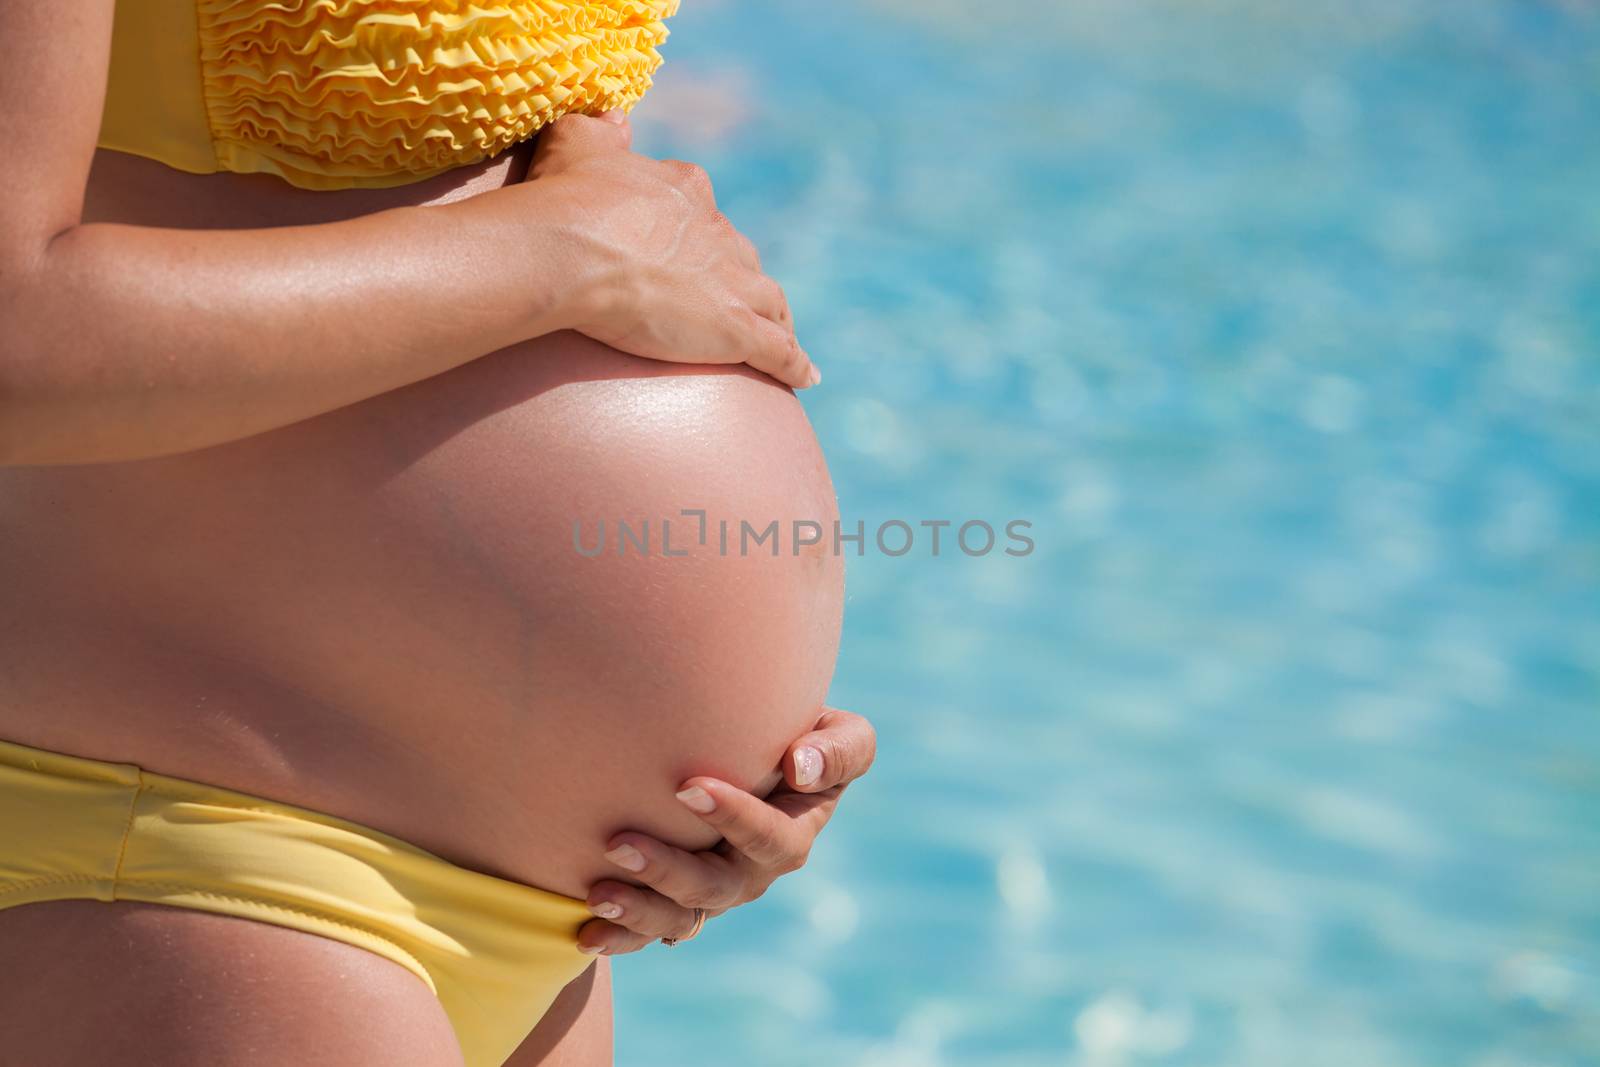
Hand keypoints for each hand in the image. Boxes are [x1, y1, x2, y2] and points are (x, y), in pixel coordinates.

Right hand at [526, 111, 819, 388]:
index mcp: (686, 191)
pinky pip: (779, 350)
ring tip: (784, 337)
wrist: (574, 250)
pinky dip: (795, 363)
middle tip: (742, 298)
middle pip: (744, 259)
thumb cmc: (568, 199)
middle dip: (746, 277)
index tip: (699, 246)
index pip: (705, 211)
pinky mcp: (736, 329)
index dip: (703, 233)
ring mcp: (732, 284)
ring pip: (771, 303)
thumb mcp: (576, 145)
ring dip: (780, 320)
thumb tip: (615, 118)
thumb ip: (598, 131)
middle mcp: (718, 234)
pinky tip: (807, 377)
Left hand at [577, 706, 875, 954]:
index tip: (687, 787)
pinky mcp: (681, 900)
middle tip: (617, 845)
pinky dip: (621, 935)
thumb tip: (798, 766)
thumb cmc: (799, 732)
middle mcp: (755, 871)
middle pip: (715, 885)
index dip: (733, 818)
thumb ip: (837, 749)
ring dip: (638, 910)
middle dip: (666, 870)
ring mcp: (716, 890)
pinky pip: (653, 927)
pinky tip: (586, 933)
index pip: (770, 836)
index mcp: (795, 832)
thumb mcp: (839, 733)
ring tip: (595, 896)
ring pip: (681, 915)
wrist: (753, 752)